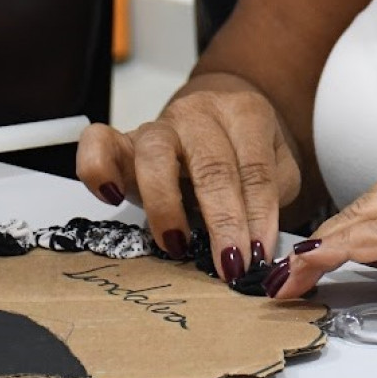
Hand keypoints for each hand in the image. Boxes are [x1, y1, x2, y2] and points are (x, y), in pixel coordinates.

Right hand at [75, 71, 302, 282]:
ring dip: (166, 205)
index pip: (255, 168)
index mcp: (245, 113)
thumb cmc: (246, 150)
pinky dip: (99, 169)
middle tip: (229, 264)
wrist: (217, 113)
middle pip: (211, 165)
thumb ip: (272, 195)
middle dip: (223, 220)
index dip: (259, 215)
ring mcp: (157, 125)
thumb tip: (260, 245)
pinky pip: (98, 142)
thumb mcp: (277, 166)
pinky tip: (112, 199)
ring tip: (177, 246)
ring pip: (154, 154)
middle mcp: (199, 113)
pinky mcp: (121, 139)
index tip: (258, 256)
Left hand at [267, 141, 376, 318]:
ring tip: (290, 276)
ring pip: (368, 217)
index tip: (306, 253)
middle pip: (365, 203)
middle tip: (286, 271)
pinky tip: (320, 264)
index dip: (336, 227)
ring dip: (321, 249)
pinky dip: (343, 251)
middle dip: (322, 240)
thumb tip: (373, 247)